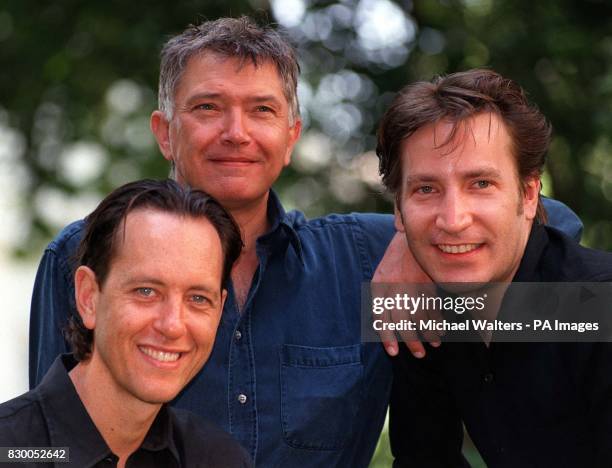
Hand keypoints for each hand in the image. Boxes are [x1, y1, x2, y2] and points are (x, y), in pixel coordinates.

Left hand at [372, 231, 439, 357]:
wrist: (410, 236)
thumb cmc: (395, 261)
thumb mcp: (381, 276)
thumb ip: (380, 299)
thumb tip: (379, 325)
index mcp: (379, 286)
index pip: (381, 317)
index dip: (387, 336)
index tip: (394, 352)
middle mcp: (393, 287)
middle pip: (402, 321)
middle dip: (411, 341)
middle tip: (419, 354)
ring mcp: (411, 284)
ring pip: (420, 316)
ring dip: (428, 333)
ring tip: (434, 343)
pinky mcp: (427, 281)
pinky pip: (433, 306)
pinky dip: (438, 320)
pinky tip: (442, 330)